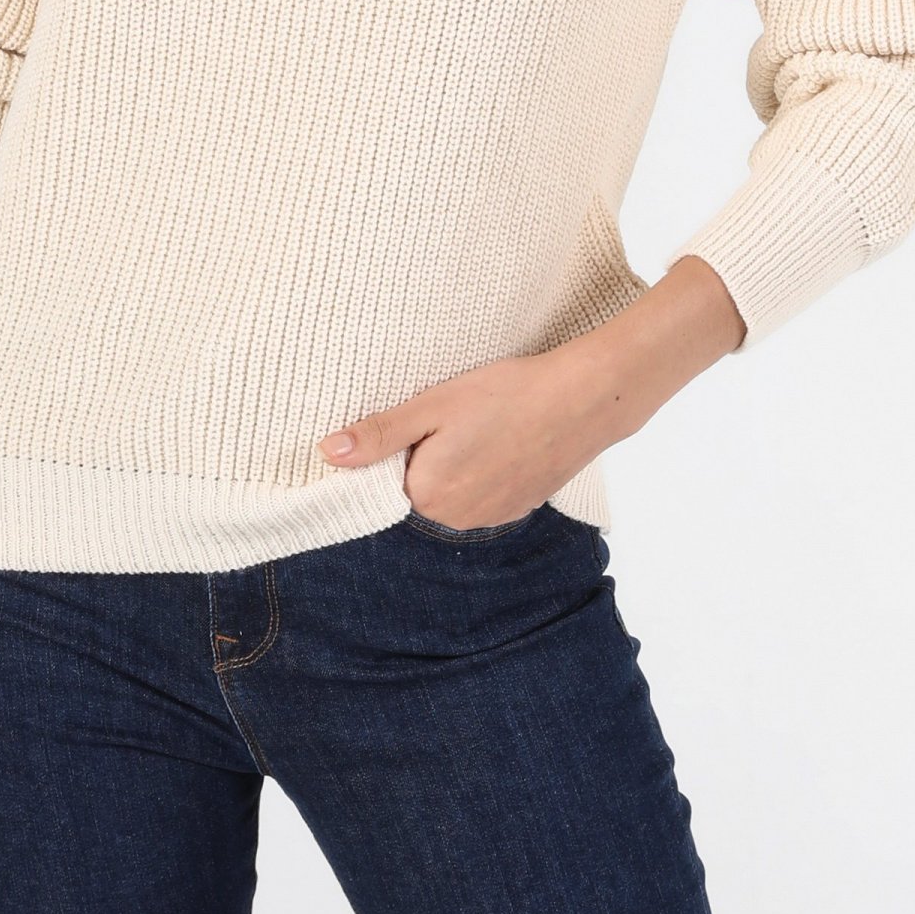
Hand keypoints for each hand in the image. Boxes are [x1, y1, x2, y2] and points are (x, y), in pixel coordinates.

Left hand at [315, 257, 744, 531]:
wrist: (585, 399)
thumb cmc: (507, 394)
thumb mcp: (433, 406)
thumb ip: (379, 436)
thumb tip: (329, 454)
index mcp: (428, 495)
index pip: (390, 474)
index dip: (403, 441)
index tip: (428, 416)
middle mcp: (458, 519)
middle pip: (422, 484)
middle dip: (429, 451)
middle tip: (458, 413)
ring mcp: (492, 516)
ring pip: (455, 487)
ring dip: (460, 459)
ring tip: (487, 421)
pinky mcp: (520, 507)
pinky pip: (485, 490)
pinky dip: (489, 465)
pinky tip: (507, 435)